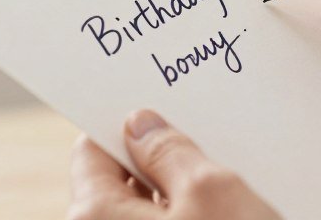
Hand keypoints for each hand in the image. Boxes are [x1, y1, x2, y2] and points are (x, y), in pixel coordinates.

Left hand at [67, 110, 279, 219]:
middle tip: (206, 153)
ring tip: (228, 198)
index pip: (91, 152)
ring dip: (180, 205)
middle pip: (117, 189)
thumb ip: (171, 151)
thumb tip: (141, 126)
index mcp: (91, 218)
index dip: (126, 128)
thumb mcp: (214, 192)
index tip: (156, 112)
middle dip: (160, 170)